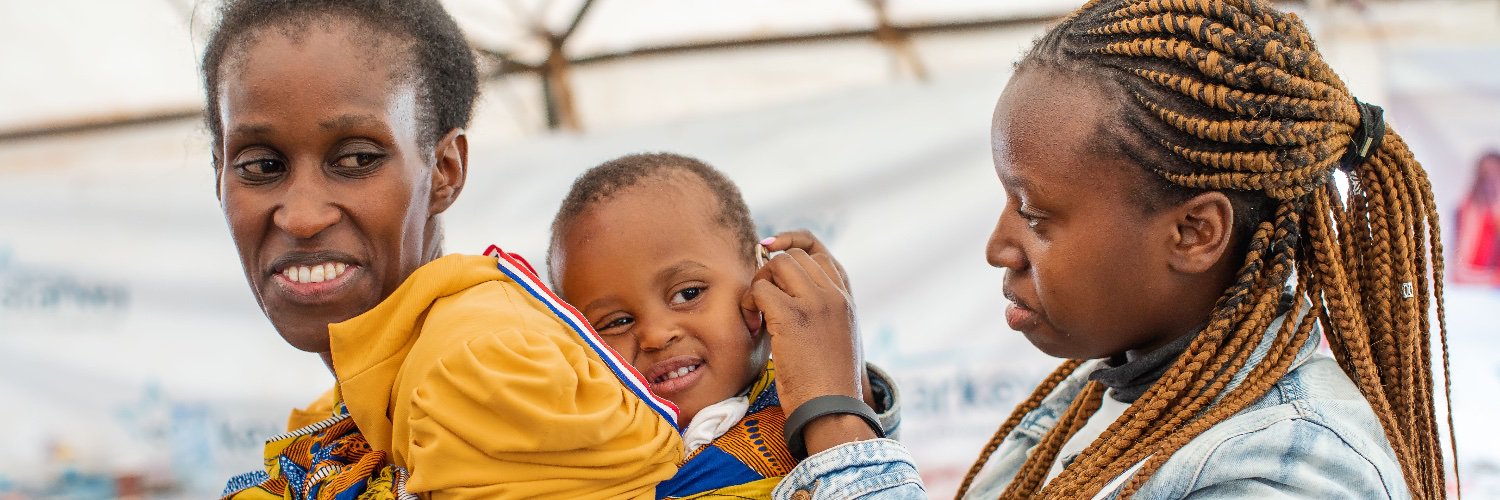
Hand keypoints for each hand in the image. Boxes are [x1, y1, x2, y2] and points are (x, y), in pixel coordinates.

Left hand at [743, 231, 877, 453]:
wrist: (832, 407)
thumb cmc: (829, 382)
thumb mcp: (836, 338)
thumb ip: (821, 312)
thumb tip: (786, 296)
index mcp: (845, 298)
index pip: (818, 250)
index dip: (792, 242)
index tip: (769, 248)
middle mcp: (833, 294)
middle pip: (793, 256)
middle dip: (769, 272)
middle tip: (760, 301)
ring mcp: (815, 302)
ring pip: (777, 265)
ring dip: (759, 285)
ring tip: (757, 314)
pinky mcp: (792, 316)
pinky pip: (761, 289)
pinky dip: (750, 302)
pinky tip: (754, 324)